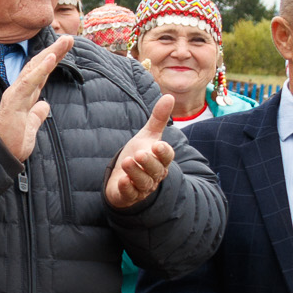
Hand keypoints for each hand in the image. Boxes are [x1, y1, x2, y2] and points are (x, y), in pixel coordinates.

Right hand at [0, 35, 72, 164]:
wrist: (0, 155)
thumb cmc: (12, 142)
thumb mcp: (31, 127)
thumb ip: (37, 115)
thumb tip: (45, 106)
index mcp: (25, 96)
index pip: (41, 74)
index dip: (53, 60)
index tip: (66, 48)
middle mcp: (19, 91)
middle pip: (38, 66)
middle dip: (54, 51)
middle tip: (69, 38)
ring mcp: (16, 94)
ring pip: (34, 69)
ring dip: (50, 54)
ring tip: (64, 42)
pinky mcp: (14, 101)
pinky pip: (29, 82)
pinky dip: (40, 69)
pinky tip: (50, 58)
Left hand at [105, 94, 178, 209]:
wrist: (123, 177)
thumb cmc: (139, 155)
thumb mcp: (147, 136)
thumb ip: (158, 118)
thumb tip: (169, 96)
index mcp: (160, 160)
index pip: (166, 156)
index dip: (163, 152)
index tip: (157, 145)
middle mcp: (154, 175)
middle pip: (156, 170)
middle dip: (149, 162)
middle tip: (140, 154)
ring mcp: (142, 187)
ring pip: (144, 182)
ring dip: (136, 173)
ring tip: (127, 162)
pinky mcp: (129, 196)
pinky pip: (131, 194)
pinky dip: (127, 188)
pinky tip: (122, 181)